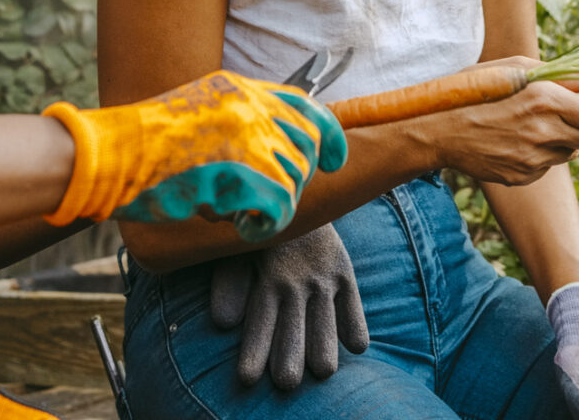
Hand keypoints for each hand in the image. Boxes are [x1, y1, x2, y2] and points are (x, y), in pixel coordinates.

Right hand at [42, 71, 346, 241]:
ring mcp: (248, 137)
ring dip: (272, 203)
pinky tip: (241, 225)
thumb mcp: (197, 111)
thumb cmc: (143, 147)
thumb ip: (239, 122)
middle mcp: (250, 106)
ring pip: (293, 180)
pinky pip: (279, 207)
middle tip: (261, 198)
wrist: (109, 156)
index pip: (306, 104)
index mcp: (239, 88)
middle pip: (306, 147)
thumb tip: (279, 151)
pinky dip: (264, 224)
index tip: (332, 160)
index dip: (328, 135)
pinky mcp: (243, 172)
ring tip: (235, 208)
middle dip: (293, 179)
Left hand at [210, 225, 368, 388]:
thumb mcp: (237, 251)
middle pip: (294, 332)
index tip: (248, 379)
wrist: (297, 195)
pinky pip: (354, 306)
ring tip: (321, 371)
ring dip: (323, 352)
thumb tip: (223, 323)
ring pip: (325, 326)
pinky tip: (354, 347)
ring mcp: (324, 278)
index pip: (260, 324)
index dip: (254, 353)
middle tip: (285, 382)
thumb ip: (230, 285)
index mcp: (267, 277)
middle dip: (289, 362)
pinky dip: (355, 327)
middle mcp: (297, 281)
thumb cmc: (259, 232)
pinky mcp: (344, 272)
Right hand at [424, 59, 578, 185]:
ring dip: (566, 138)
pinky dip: (542, 152)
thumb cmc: (477, 89)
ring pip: (572, 151)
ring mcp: (533, 160)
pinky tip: (516, 140)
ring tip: (532, 123)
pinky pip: (548, 165)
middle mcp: (543, 132)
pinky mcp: (522, 177)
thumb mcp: (516, 68)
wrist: (437, 129)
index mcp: (544, 100)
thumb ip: (562, 74)